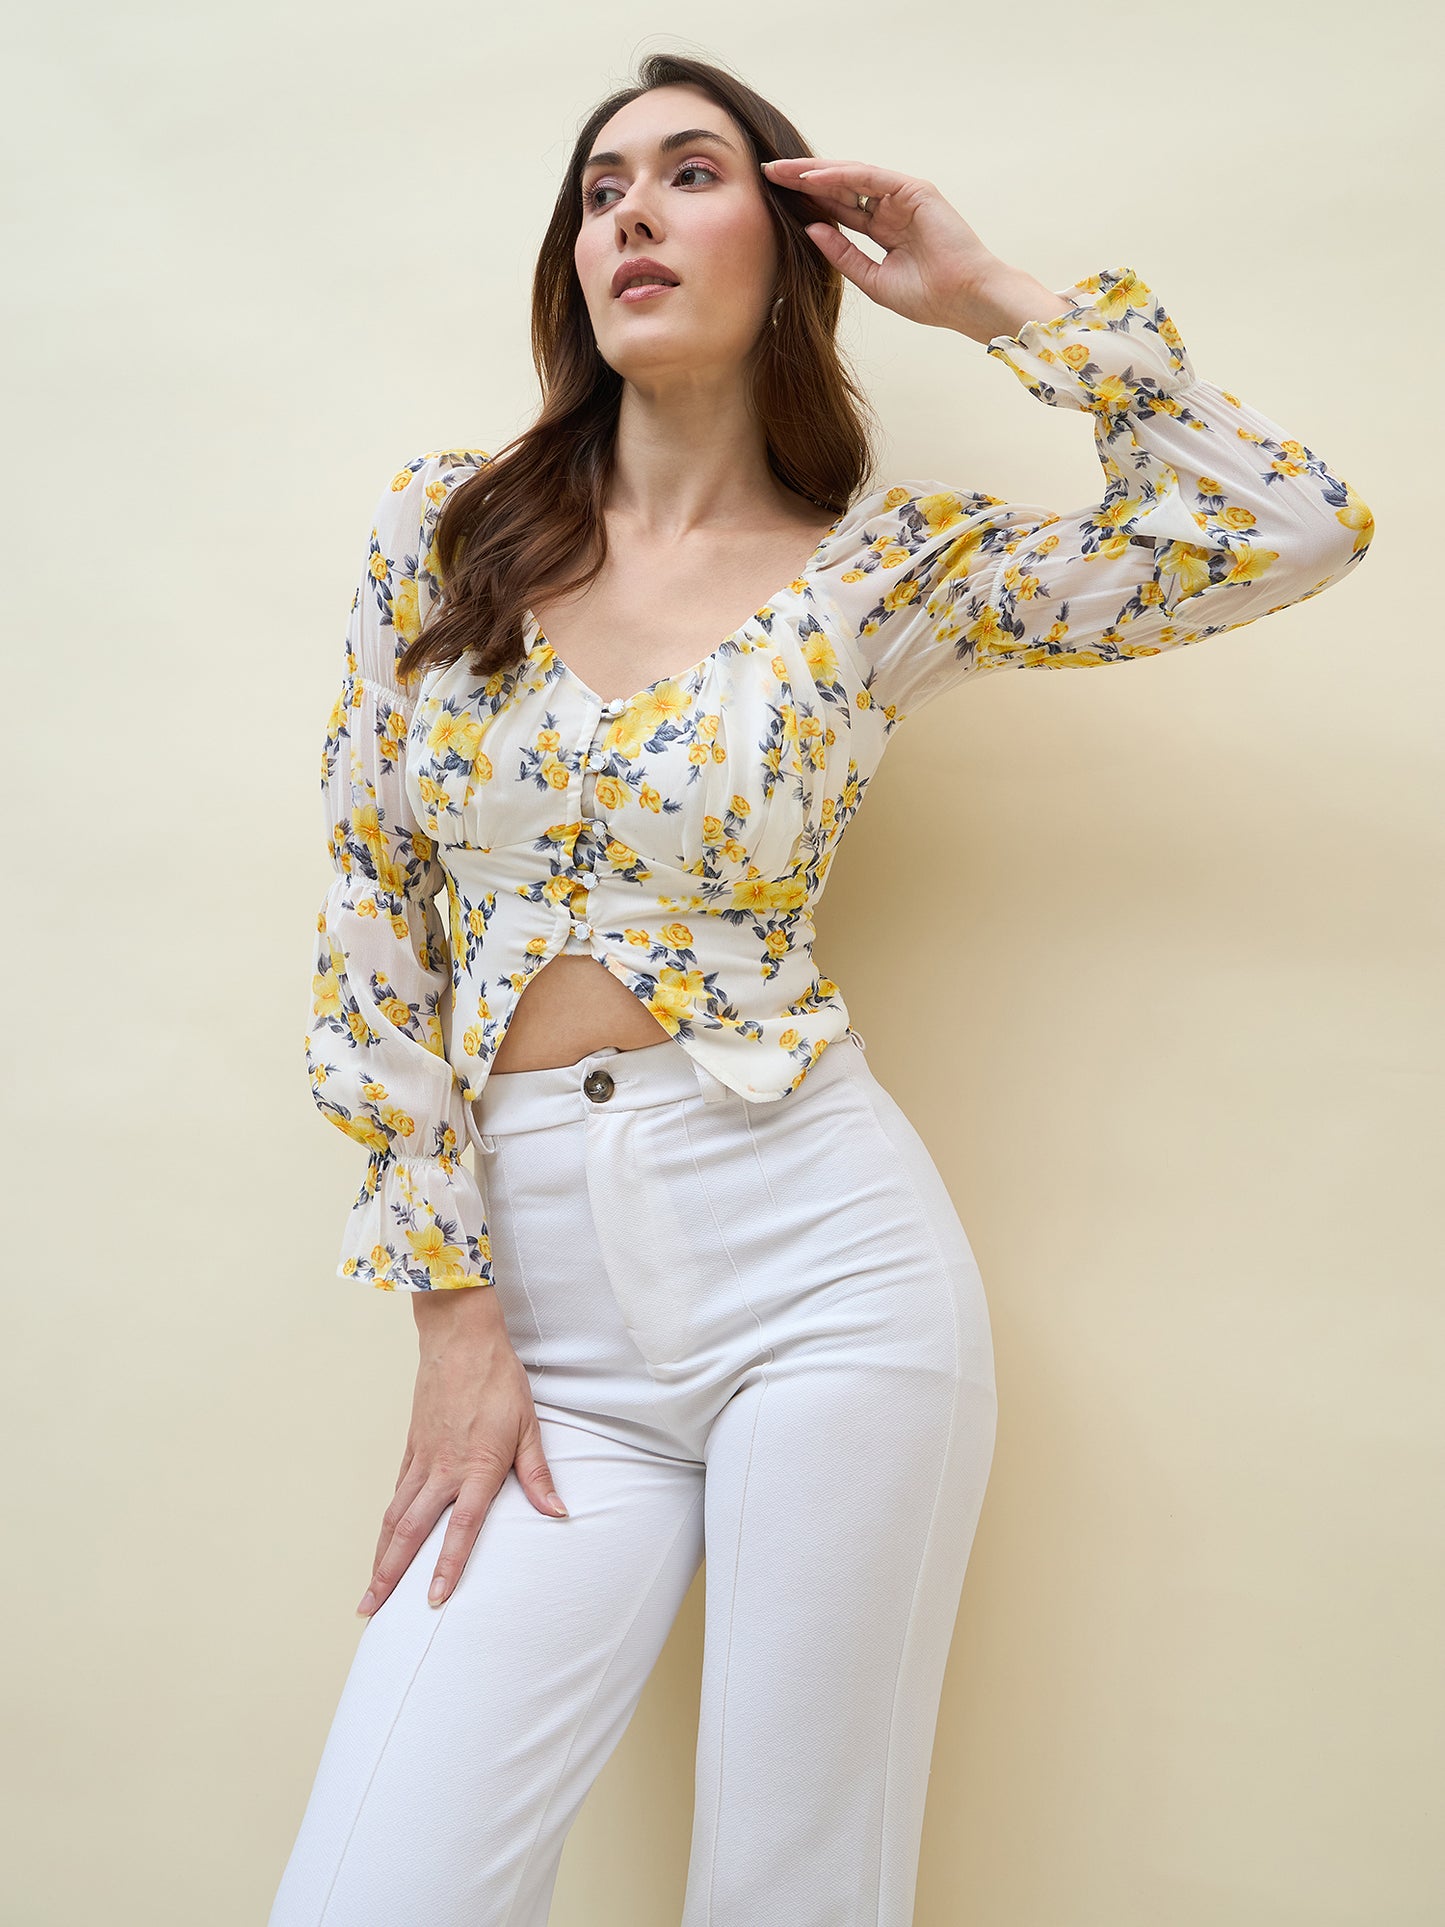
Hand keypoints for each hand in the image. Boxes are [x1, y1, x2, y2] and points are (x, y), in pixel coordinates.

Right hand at [355, 1290, 567, 1617]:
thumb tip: (559, 1512)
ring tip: (369, 1591)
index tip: (433, 1601)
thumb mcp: (529, 1425)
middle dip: (389, 1576)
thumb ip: (539, 1474)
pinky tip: (384, 1542)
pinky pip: (396, 1493)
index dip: (447, 1567)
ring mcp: (422, 1459)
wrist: (460, 1338)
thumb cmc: (499, 1379)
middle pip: (409, 1531)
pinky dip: (387, 1524)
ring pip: (395, 1516)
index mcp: (476, 1466)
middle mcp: (443, 1469)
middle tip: (371, 1612)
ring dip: (380, 1556)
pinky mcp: (412, 1447)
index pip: (461, 1528)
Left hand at [761, 155, 1069, 343]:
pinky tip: (810, 178)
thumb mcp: (873, 279)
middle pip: (838, 187)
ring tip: (780, 170)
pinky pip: (868, 178)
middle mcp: (891, 208)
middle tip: (766, 172)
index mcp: (883, 229)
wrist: (965, 300)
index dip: (806, 202)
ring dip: (814, 171)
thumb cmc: (929, 298)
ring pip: (850, 176)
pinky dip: (839, 176)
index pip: (838, 209)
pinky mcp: (913, 189)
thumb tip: (810, 229)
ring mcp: (903, 195)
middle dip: (802, 179)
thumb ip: (843, 254)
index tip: (773, 199)